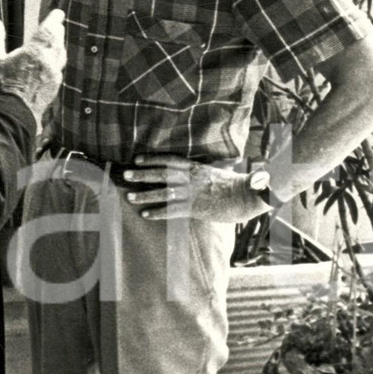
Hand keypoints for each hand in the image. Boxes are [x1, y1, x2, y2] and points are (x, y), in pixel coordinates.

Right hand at [0, 9, 65, 123]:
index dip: (54, 19)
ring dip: (59, 45)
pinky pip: (58, 69)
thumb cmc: (4, 87)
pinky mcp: (54, 87)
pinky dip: (57, 61)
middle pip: (57, 41)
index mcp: (35, 52)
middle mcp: (49, 61)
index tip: (58, 13)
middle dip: (57, 31)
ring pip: (61, 55)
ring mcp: (54, 75)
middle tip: (58, 24)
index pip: (49, 29)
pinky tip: (53, 64)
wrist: (17, 113)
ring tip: (57, 41)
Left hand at [121, 155, 266, 223]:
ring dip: (145, 195)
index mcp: (195, 167)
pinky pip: (172, 210)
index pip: (170, 160)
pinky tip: (145, 214)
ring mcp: (191, 193)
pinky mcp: (195, 208)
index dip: (152, 159)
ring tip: (129, 197)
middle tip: (126, 175)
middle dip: (142, 174)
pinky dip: (157, 212)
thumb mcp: (218, 172)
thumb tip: (200, 168)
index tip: (137, 158)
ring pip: (163, 192)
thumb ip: (205, 170)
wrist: (246, 195)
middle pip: (161, 173)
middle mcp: (190, 178)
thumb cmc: (235, 185)